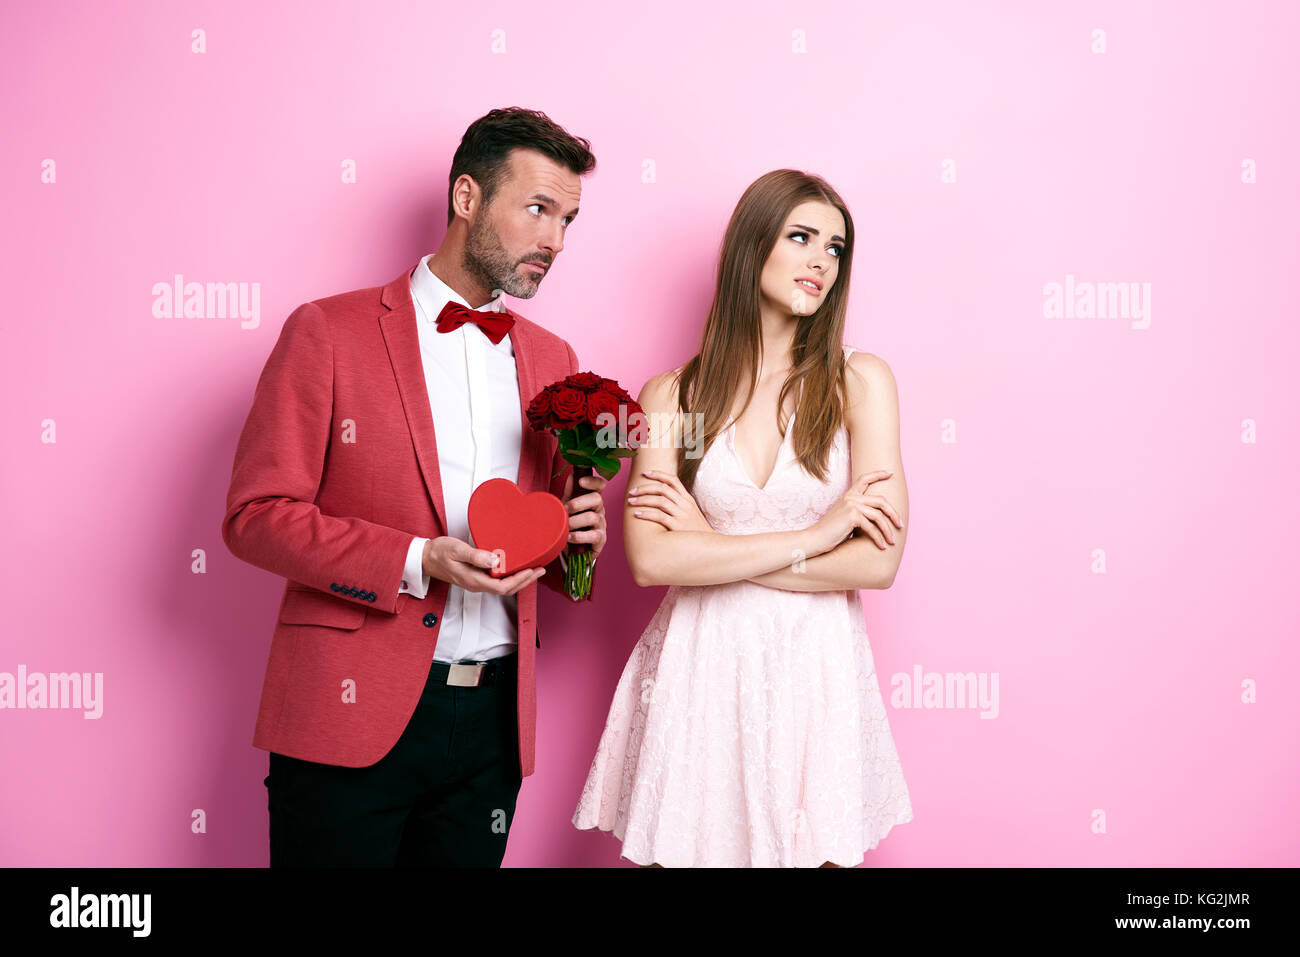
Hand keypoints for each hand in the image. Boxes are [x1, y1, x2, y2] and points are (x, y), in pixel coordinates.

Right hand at [421, 536, 544, 594]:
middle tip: (540, 569)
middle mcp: (477, 585)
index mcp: (473, 581)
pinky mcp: (476, 577)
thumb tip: (494, 560)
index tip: (532, 570)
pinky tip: (516, 567)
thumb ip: (475, 555)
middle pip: (507, 589)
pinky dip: (510, 576)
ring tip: (533, 569)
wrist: (424, 558)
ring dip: (520, 579)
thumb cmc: (438, 552)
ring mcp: (476, 582)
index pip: (502, 586)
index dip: (520, 580)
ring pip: (503, 586)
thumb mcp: (455, 550)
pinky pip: (497, 581)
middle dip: (525, 581)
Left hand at [566, 473, 608, 558]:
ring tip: (565, 526)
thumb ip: (570, 492)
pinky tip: (569, 537)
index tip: (581, 481)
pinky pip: (593, 535)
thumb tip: (572, 475)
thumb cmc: (572, 525)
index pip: (600, 486)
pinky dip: (579, 536)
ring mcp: (601, 525)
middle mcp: (599, 510)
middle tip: (566, 509)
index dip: (593, 481)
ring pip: (593, 517)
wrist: (572, 549)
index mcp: (592, 500)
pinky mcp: (600, 540)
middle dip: (579, 503)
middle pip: (597, 499)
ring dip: (576, 521)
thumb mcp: (568, 506)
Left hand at [627, 468, 712, 532]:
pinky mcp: (677, 526)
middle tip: (632, 491)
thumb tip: (661, 497)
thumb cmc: (695, 531)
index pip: (673, 480)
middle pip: (662, 488)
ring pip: (659, 500)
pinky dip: (646, 514)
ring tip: (631, 502)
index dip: (658, 474)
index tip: (645, 473)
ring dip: (642, 499)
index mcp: (687, 498)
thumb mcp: (691, 512)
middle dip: (644, 488)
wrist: (707, 546)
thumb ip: (679, 503)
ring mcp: (682, 514)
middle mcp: (685, 504)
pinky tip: (637, 514)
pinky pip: (659, 516)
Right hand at [805, 470, 903, 554]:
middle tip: (900, 525)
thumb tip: (878, 519)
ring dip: (888, 530)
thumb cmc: (829, 533)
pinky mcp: (852, 516)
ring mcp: (852, 505)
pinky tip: (882, 546)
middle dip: (893, 513)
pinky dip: (878, 538)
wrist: (814, 539)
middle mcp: (851, 498)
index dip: (878, 474)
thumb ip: (859, 514)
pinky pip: (872, 528)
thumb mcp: (845, 519)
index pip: (864, 479)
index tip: (890, 473)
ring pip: (879, 516)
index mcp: (848, 496)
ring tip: (892, 541)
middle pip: (880, 500)